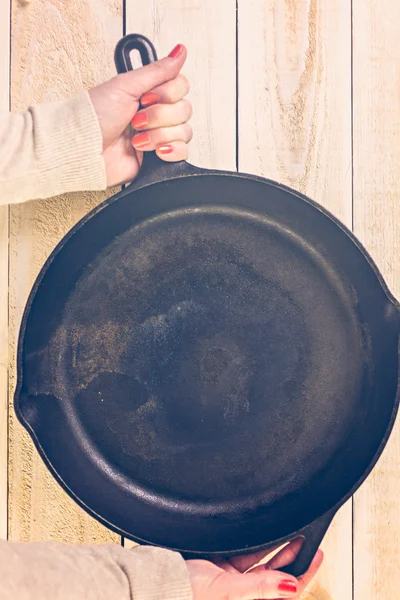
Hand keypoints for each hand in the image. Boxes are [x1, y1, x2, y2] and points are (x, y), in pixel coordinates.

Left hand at [89, 44, 191, 186]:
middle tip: (136, 121)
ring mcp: (158, 137)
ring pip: (184, 132)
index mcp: (148, 94)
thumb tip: (180, 51)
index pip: (180, 87)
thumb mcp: (125, 85)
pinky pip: (183, 153)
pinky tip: (155, 152)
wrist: (83, 151)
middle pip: (184, 110)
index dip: (168, 93)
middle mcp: (156, 114)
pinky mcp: (159, 160)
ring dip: (160, 135)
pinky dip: (172, 151)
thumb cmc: (94, 118)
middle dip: (159, 116)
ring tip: (137, 140)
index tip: (146, 97)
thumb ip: (157, 70)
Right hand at [186, 538, 323, 598]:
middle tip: (308, 544)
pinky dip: (258, 547)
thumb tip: (292, 586)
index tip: (317, 557)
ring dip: (278, 552)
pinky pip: (246, 557)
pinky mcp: (220, 570)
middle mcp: (241, 597)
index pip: (284, 593)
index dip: (303, 575)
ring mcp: (232, 584)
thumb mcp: (227, 591)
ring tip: (294, 537)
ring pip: (263, 566)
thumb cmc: (185, 594)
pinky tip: (269, 537)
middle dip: (293, 561)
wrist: (158, 582)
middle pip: (275, 579)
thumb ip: (260, 587)